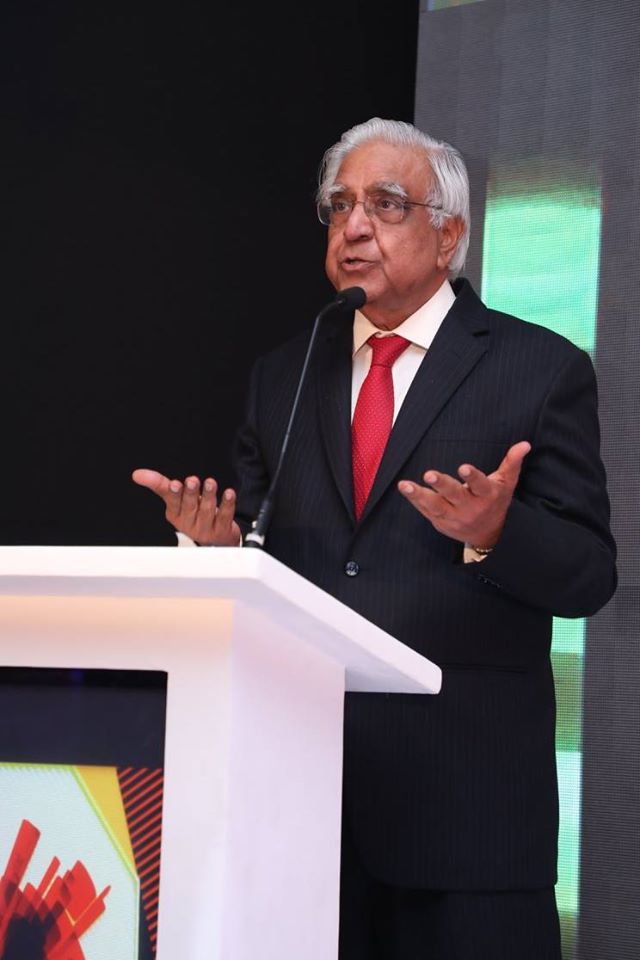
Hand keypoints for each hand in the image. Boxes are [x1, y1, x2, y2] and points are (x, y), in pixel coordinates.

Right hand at [132, 469, 241, 545]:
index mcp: (176, 514)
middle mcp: (190, 522)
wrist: (215, 538)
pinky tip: (228, 494)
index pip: (173, 503)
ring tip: (210, 483)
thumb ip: (159, 484)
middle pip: (190, 506)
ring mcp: (206, 527)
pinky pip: (224, 516)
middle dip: (190, 493)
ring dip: (208, 495)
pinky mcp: (222, 529)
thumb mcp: (175, 500)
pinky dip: (227, 504)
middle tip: (192, 481)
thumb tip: (137, 474)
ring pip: (207, 510)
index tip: (174, 484)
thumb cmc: (193, 515)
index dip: (174, 494)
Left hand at [397, 441, 530, 547]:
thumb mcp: (507, 483)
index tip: (463, 468)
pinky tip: (404, 489)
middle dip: (442, 485)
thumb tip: (524, 444)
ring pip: (436, 506)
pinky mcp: (441, 523)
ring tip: (405, 485)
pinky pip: (426, 511)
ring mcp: (454, 517)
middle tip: (429, 474)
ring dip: (419, 495)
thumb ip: (512, 463)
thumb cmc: (496, 501)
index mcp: (487, 495)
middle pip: (455, 496)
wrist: (490, 535)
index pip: (480, 485)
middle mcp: (470, 508)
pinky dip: (415, 500)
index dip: (472, 477)